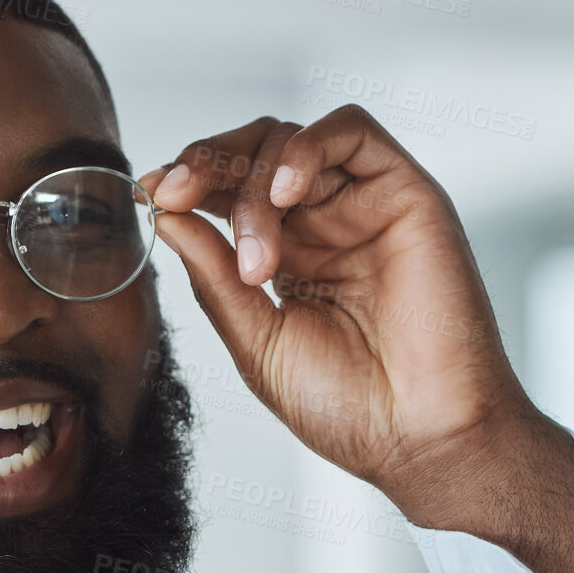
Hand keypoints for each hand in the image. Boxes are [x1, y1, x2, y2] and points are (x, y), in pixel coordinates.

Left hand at [140, 105, 573, 572]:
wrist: (423, 440)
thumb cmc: (352, 410)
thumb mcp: (257, 342)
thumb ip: (214, 277)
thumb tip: (166, 214)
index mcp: (287, 259)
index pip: (226, 192)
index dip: (186, 185)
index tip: (150, 196)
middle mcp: (324, 224)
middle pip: (253, 152)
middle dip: (205, 165)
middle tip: (174, 195)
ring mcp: (364, 206)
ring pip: (291, 141)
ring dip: (254, 185)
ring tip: (257, 260)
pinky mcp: (407, 193)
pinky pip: (351, 132)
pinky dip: (306, 149)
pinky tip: (286, 193)